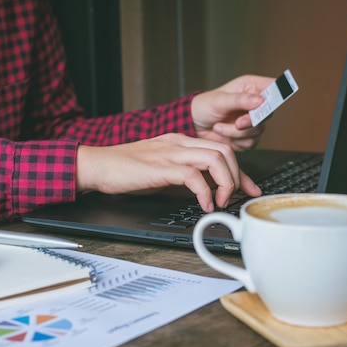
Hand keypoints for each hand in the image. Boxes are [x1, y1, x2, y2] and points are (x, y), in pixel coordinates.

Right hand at [76, 134, 261, 212]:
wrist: (98, 165)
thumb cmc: (124, 170)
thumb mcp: (161, 171)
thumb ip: (182, 176)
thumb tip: (203, 191)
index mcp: (180, 141)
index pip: (221, 149)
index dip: (241, 171)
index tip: (249, 189)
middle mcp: (179, 143)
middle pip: (225, 150)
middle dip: (238, 176)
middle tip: (234, 197)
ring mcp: (170, 153)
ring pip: (215, 158)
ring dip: (225, 183)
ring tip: (219, 202)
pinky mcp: (161, 167)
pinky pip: (193, 176)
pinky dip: (204, 192)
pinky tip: (203, 205)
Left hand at [191, 75, 273, 150]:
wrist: (192, 125)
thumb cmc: (203, 106)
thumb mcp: (219, 100)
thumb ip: (240, 100)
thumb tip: (260, 100)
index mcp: (251, 87)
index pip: (274, 87)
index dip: (276, 95)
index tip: (266, 104)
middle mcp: (254, 104)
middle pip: (268, 113)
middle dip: (250, 121)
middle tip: (238, 123)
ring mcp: (251, 121)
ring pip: (258, 130)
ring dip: (236, 132)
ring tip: (219, 126)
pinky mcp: (247, 136)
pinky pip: (250, 142)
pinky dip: (235, 141)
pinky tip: (223, 133)